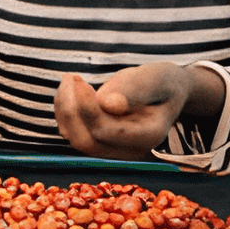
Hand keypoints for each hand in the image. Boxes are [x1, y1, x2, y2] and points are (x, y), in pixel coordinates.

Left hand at [56, 65, 220, 159]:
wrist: (165, 93)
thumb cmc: (160, 82)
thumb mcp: (155, 77)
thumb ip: (136, 89)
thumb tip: (107, 104)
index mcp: (148, 136)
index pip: (106, 131)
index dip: (87, 109)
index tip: (80, 82)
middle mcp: (130, 151)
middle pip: (85, 140)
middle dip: (70, 109)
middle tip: (72, 77)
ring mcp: (113, 150)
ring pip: (74, 137)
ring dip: (64, 107)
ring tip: (71, 79)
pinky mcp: (99, 143)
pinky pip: (72, 131)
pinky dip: (65, 110)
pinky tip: (71, 88)